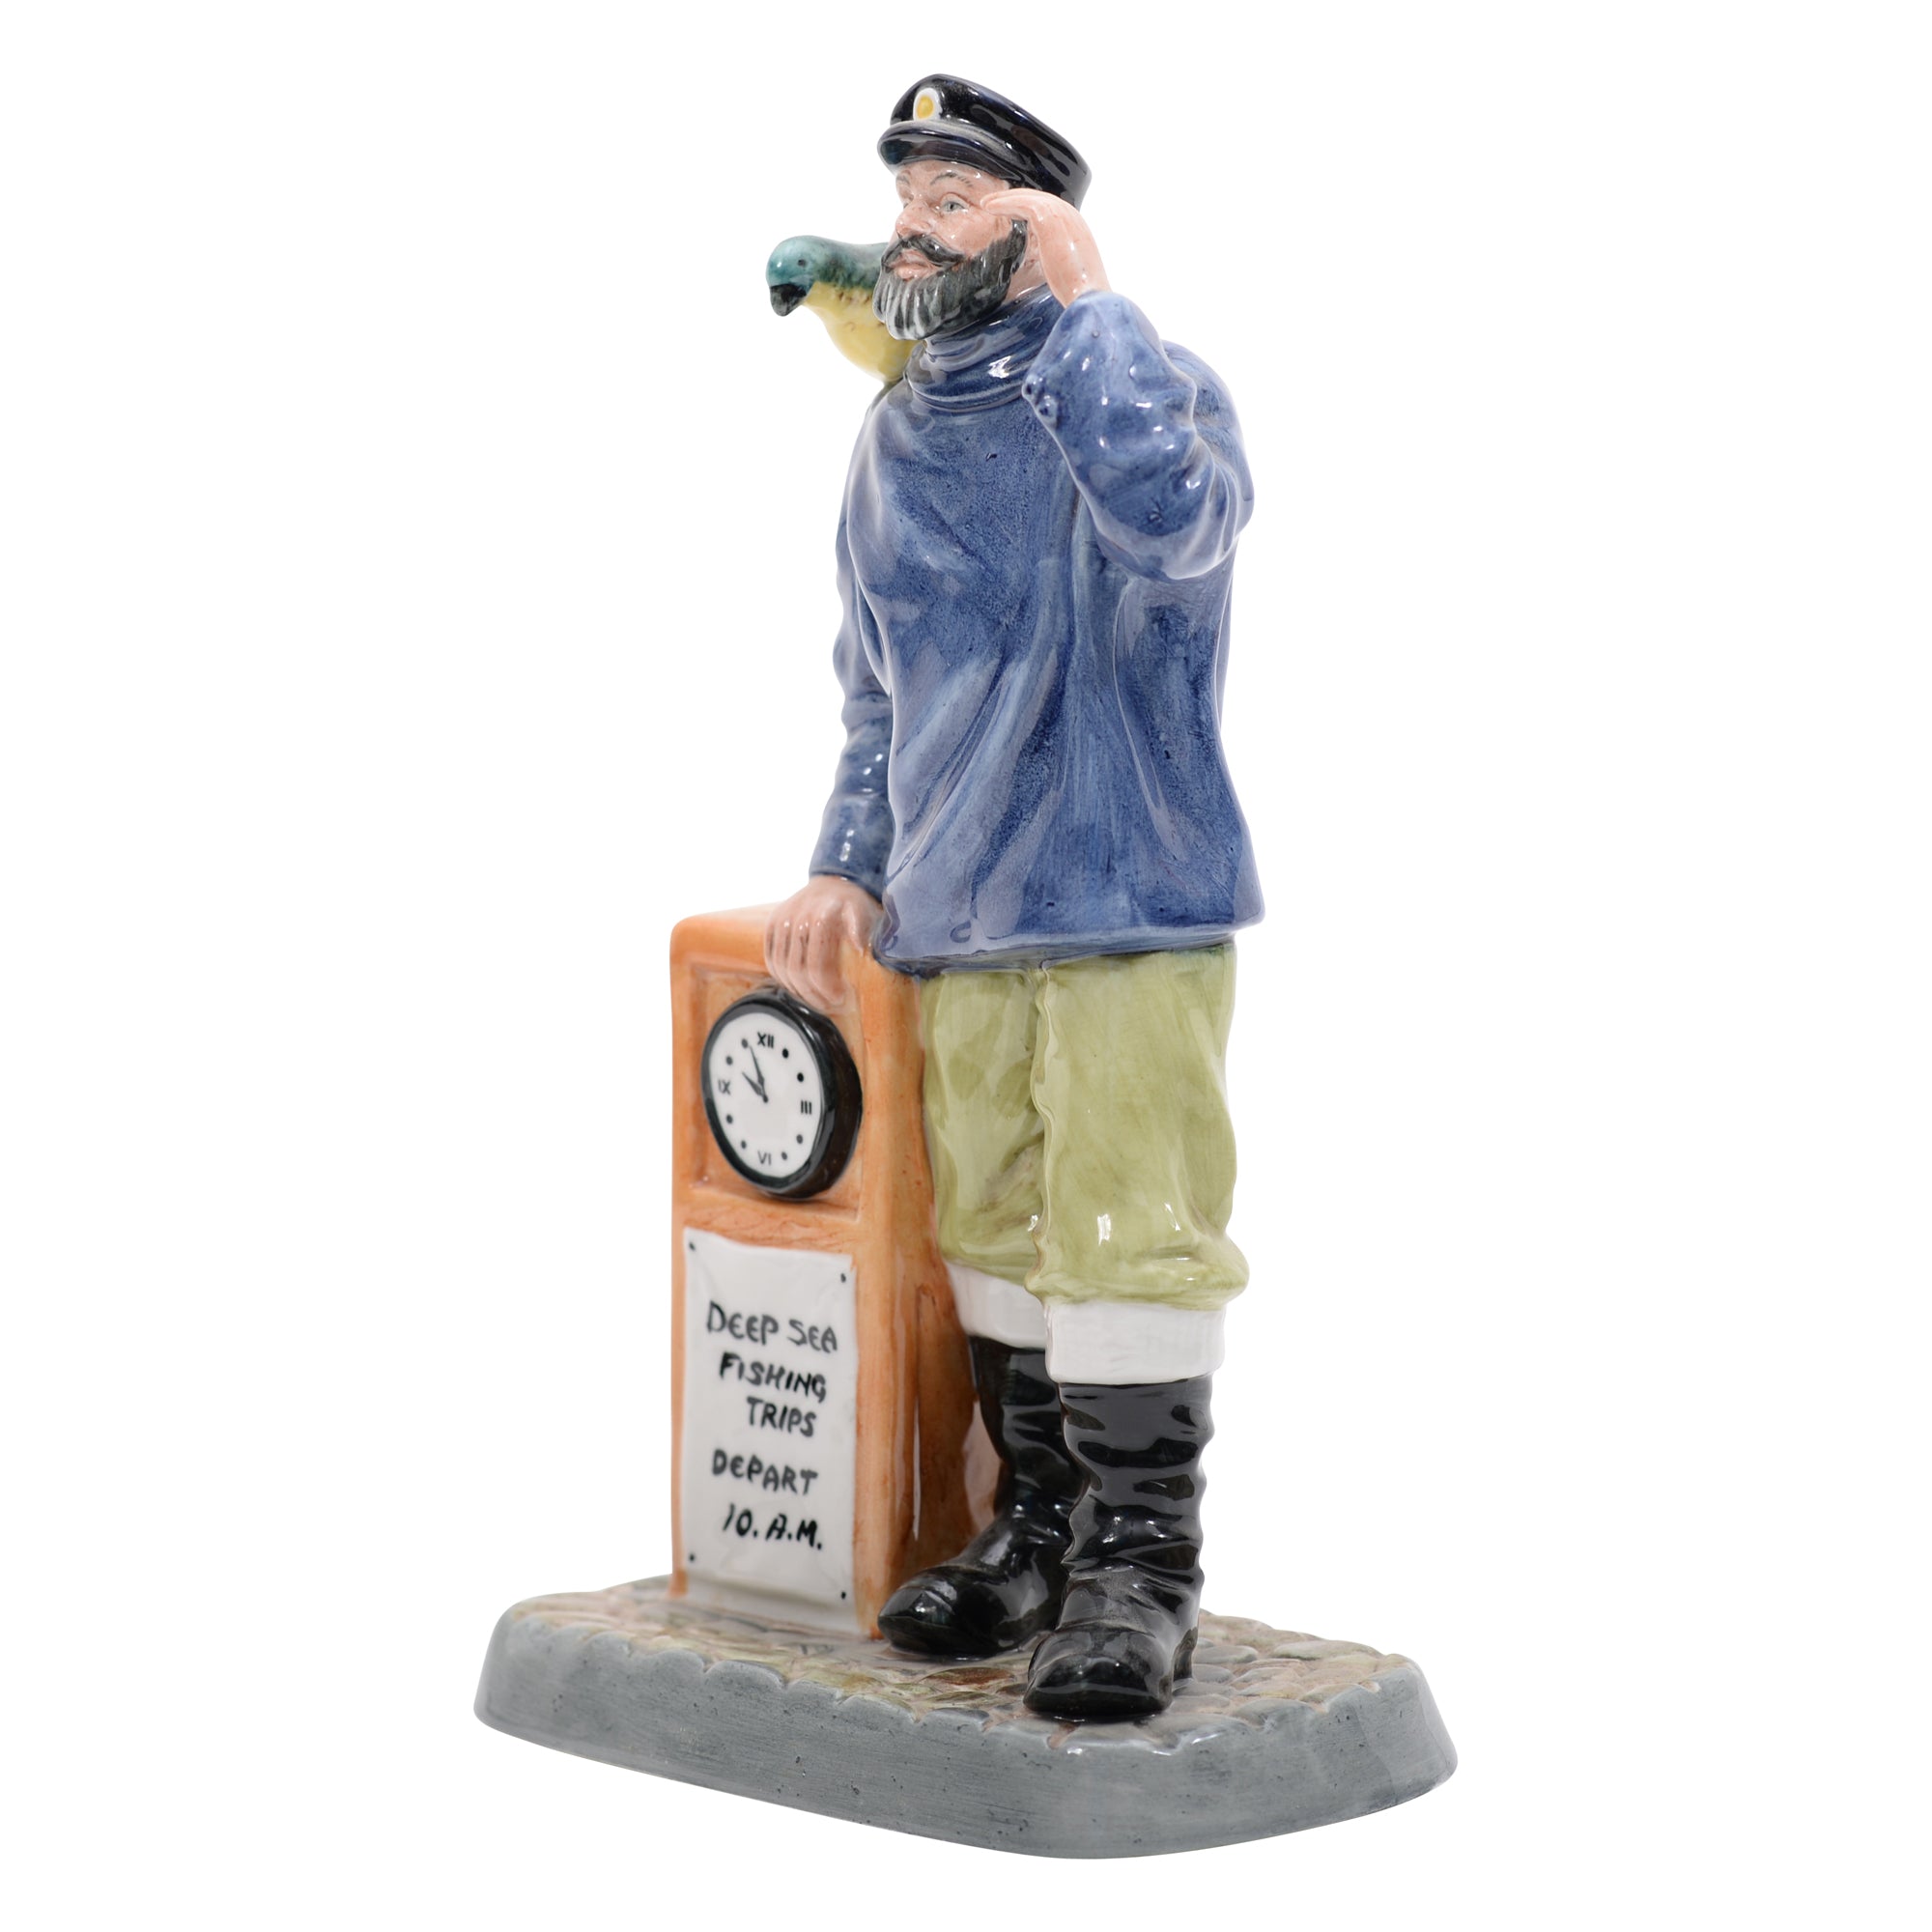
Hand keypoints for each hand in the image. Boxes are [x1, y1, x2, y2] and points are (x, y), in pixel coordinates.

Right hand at [764, 876, 879, 1012]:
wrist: (835, 881)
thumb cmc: (854, 903)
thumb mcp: (864, 912)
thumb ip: (861, 927)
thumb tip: (859, 947)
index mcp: (820, 918)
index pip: (815, 966)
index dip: (825, 988)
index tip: (839, 998)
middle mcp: (796, 918)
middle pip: (796, 970)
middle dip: (811, 994)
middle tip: (827, 1004)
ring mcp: (781, 920)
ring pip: (780, 968)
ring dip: (795, 989)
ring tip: (813, 999)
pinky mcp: (772, 922)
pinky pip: (770, 958)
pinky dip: (781, 976)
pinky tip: (797, 986)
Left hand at [983, 189, 1109, 306]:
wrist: (1087, 296)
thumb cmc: (1078, 294)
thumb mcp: (1069, 272)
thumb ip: (1057, 261)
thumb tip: (1042, 271)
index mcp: (1077, 228)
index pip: (1050, 210)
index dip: (1028, 208)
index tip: (1011, 213)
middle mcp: (1071, 216)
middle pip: (1039, 199)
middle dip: (1016, 199)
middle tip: (994, 204)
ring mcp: (1061, 214)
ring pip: (1029, 198)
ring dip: (1005, 199)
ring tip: (986, 204)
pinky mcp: (1048, 218)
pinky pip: (1022, 204)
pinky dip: (1004, 203)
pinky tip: (989, 208)